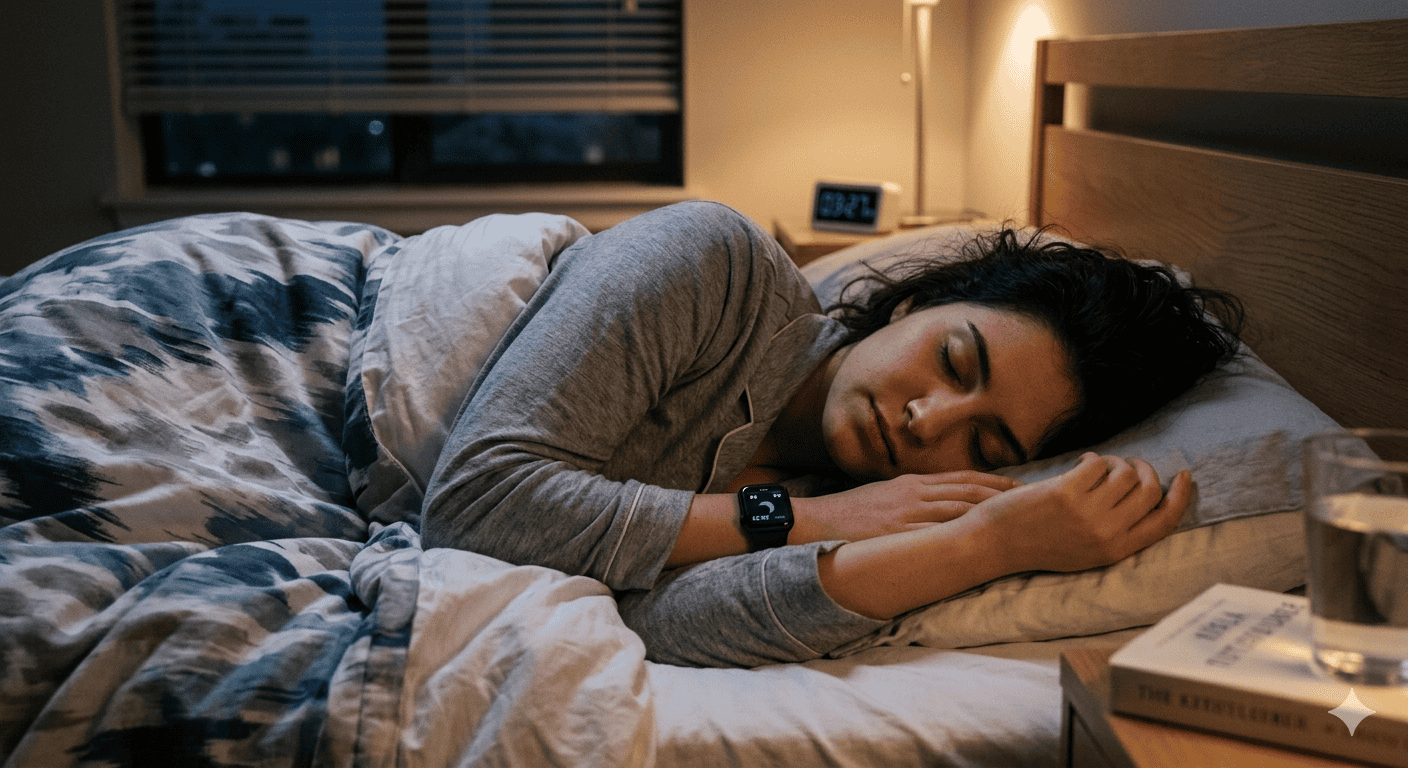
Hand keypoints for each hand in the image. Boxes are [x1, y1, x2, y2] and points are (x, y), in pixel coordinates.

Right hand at [795, 471, 1020, 543]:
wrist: (814, 520)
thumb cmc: (846, 513)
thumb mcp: (882, 495)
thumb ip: (909, 498)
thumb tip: (933, 507)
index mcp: (912, 482)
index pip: (963, 477)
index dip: (994, 481)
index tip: (1019, 487)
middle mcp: (916, 492)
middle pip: (970, 490)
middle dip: (1004, 496)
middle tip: (1035, 503)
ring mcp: (909, 511)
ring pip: (962, 507)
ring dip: (993, 513)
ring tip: (1021, 520)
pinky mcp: (901, 530)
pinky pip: (941, 530)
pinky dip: (966, 532)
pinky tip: (986, 540)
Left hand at [971, 452, 1190, 573]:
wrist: (997, 543)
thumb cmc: (1040, 543)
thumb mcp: (1087, 550)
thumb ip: (1118, 529)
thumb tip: (1146, 491)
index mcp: (1117, 550)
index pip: (1166, 521)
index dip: (1180, 496)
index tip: (1183, 476)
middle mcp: (1107, 533)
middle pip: (1150, 491)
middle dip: (1146, 471)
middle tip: (1131, 464)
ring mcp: (1087, 513)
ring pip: (1125, 473)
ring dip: (1116, 462)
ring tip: (1099, 465)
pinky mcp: (1067, 493)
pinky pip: (1098, 464)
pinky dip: (1094, 459)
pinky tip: (1081, 463)